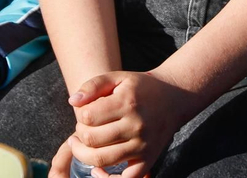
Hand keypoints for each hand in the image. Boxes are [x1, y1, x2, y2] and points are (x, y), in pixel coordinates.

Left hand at [64, 69, 198, 177]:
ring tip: (83, 145)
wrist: (174, 97)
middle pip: (91, 138)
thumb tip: (73, 102)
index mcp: (127, 102)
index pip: (87, 116)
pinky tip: (98, 170)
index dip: (79, 116)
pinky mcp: (148, 159)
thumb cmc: (141, 87)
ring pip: (101, 159)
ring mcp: (143, 145)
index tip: (84, 114)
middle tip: (82, 129)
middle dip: (79, 134)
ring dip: (84, 154)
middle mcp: (136, 124)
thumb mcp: (118, 77)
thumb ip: (93, 85)